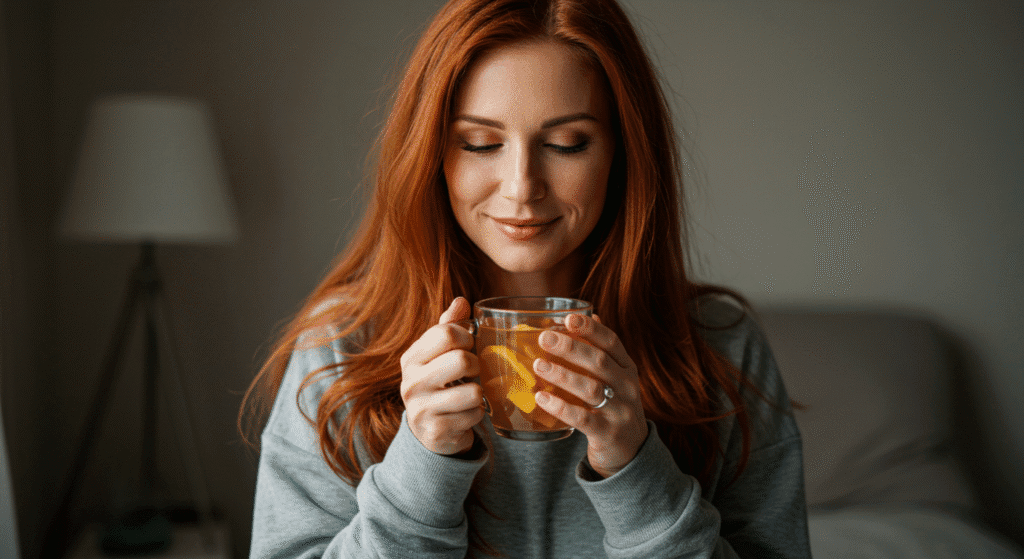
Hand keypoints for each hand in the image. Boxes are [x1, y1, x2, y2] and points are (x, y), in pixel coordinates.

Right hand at [400, 297, 483, 454]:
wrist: (428, 433)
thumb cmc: (438, 384)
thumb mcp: (438, 355)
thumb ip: (449, 326)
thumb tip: (461, 301)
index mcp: (411, 358)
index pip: (446, 333)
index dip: (467, 336)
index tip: (469, 345)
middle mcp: (411, 382)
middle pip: (462, 360)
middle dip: (477, 366)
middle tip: (473, 372)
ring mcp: (422, 409)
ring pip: (473, 391)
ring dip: (479, 393)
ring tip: (470, 394)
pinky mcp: (436, 431)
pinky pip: (475, 414)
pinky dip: (477, 413)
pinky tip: (466, 414)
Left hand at [532, 313, 647, 477]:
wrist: (631, 451)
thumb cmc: (615, 406)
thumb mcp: (615, 377)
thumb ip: (600, 350)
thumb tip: (583, 315)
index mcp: (627, 367)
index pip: (611, 342)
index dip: (590, 329)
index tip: (569, 318)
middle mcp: (627, 386)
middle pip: (600, 361)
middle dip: (571, 347)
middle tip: (544, 338)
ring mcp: (620, 410)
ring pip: (591, 388)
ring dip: (563, 375)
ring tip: (538, 366)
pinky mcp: (608, 433)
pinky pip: (583, 419)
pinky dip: (561, 407)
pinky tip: (542, 398)